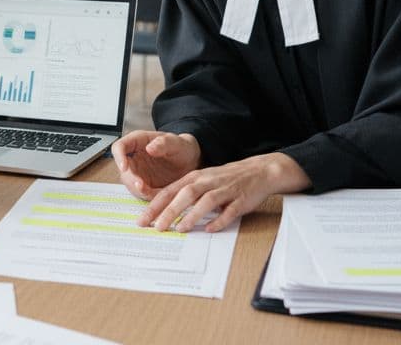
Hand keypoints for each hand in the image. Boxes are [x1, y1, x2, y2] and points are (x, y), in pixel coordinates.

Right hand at [112, 130, 200, 199]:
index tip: (125, 167)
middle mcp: (134, 157)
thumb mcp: (176, 142)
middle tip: (140, 185)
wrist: (190, 161)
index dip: (118, 157)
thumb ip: (164, 143)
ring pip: (130, 183)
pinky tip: (158, 195)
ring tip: (150, 192)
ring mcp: (138, 173)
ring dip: (138, 190)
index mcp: (137, 142)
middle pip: (123, 169)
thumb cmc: (182, 148)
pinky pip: (142, 193)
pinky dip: (148, 196)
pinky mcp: (145, 185)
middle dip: (130, 179)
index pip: (119, 147)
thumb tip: (150, 148)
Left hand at [139, 152, 310, 233]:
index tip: (142, 220)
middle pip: (185, 195)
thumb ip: (185, 193)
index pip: (170, 191)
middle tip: (156, 227)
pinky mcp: (240, 199)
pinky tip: (209, 229)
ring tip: (179, 229)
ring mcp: (224, 189)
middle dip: (169, 211)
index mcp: (195, 177)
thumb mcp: (203, 181)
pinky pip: (229, 210)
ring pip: (205, 201)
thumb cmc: (226, 179)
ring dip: (191, 215)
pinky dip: (219, 220)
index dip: (155, 205)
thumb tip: (163, 211)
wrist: (258, 171)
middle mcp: (207, 181)